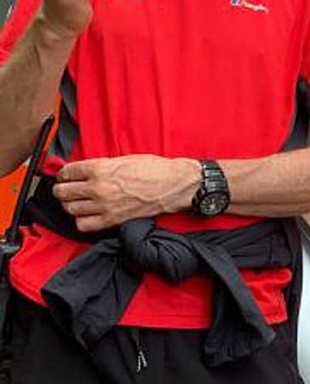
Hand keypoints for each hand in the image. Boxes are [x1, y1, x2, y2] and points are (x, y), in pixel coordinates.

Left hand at [53, 155, 199, 231]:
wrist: (174, 184)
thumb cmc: (155, 169)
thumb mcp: (125, 159)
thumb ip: (102, 165)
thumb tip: (84, 170)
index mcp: (100, 168)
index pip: (67, 172)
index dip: (63, 174)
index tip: (65, 176)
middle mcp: (98, 187)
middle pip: (63, 192)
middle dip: (62, 189)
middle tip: (65, 189)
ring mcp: (104, 205)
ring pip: (70, 209)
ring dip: (70, 205)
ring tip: (76, 202)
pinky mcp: (112, 220)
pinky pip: (83, 225)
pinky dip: (81, 220)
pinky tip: (87, 214)